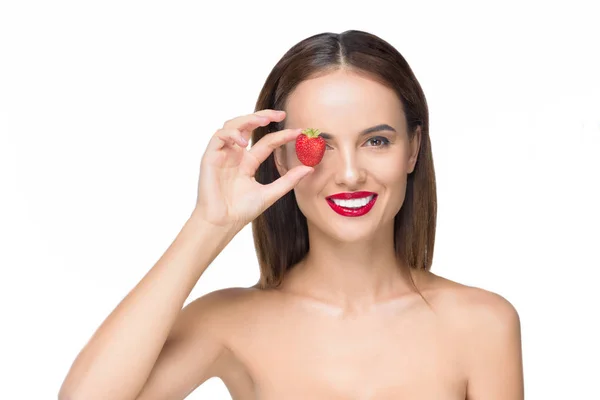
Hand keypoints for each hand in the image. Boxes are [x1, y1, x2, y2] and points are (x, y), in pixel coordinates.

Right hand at [194, 109, 312, 230]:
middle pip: (247, 126)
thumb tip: (310, 168)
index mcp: (248, 162)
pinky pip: (218, 136)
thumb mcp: (271, 193)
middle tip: (280, 114)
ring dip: (247, 119)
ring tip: (263, 121)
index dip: (282, 135)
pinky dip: (231, 134)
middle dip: (263, 116)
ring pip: (232, 125)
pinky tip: (243, 142)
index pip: (266, 142)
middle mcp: (235, 155)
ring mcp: (222, 154)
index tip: (299, 132)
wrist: (223, 223)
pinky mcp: (210, 157)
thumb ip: (289, 180)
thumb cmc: (242, 211)